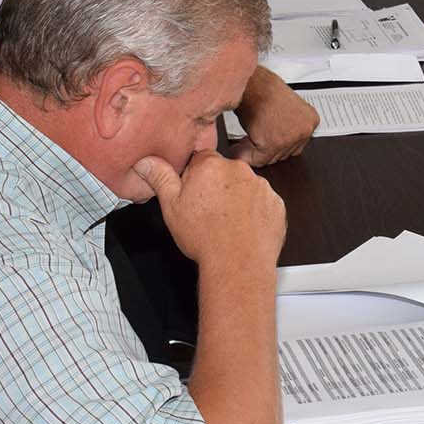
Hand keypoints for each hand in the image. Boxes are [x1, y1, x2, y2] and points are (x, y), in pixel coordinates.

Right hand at [131, 150, 285, 265]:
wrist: (237, 263)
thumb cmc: (205, 238)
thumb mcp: (171, 207)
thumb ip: (160, 178)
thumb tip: (147, 161)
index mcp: (211, 166)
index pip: (201, 159)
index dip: (195, 177)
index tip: (193, 194)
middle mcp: (239, 171)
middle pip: (224, 172)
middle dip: (216, 187)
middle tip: (208, 212)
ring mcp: (261, 186)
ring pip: (244, 187)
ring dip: (237, 199)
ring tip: (226, 223)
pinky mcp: (276, 203)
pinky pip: (262, 203)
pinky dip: (255, 212)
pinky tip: (243, 228)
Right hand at [227, 69, 316, 166]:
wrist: (252, 84)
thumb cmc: (264, 90)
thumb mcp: (287, 108)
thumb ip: (288, 125)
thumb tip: (278, 139)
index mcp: (310, 120)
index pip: (298, 144)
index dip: (279, 144)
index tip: (267, 142)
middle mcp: (304, 130)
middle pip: (285, 153)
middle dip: (267, 149)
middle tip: (253, 144)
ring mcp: (290, 138)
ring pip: (271, 158)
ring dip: (255, 153)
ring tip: (244, 145)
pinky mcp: (273, 144)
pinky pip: (257, 159)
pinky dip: (244, 155)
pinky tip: (237, 148)